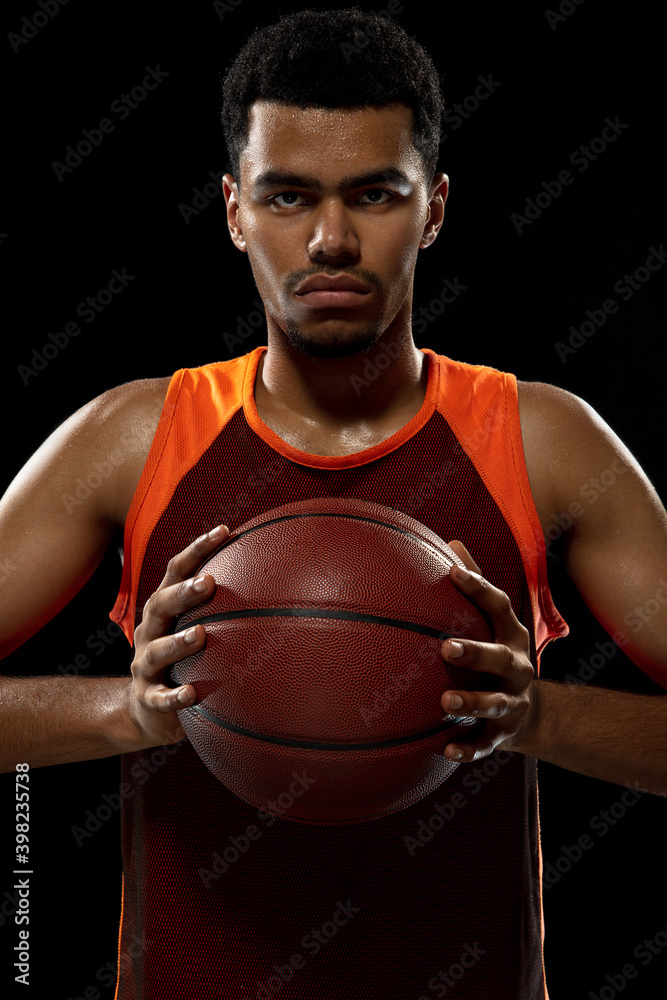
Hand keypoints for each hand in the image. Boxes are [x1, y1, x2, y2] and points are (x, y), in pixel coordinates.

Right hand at [126, 523, 227, 748]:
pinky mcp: (147, 698)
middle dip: (183, 592)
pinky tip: (191, 694)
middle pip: (161, 604)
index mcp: (164, 609)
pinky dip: (173, 696)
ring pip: (157, 651)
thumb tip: (283, 581)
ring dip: (177, 643)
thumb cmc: (184, 659)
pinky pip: (159, 698)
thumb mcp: (198, 629)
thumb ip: (227, 608)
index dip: (197, 549)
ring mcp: (145, 665)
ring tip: (199, 636)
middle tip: (208, 582)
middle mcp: (150, 631)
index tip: (224, 531)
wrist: (147, 710)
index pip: (176, 571)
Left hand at [440, 541, 535, 761]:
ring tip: (444, 701)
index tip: (452, 571)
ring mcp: (512, 701)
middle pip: (500, 657)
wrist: (528, 713)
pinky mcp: (504, 734)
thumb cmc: (495, 652)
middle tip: (445, 647)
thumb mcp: (491, 621)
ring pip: (495, 703)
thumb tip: (449, 541)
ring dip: (472, 702)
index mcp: (511, 634)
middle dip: (476, 653)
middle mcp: (517, 666)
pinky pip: (486, 744)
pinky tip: (446, 750)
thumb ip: (473, 585)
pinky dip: (468, 749)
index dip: (478, 587)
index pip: (498, 605)